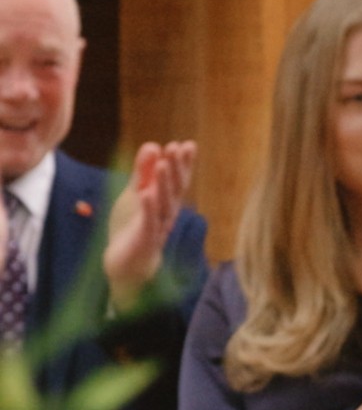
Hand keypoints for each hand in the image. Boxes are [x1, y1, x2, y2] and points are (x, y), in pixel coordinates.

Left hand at [101, 140, 195, 301]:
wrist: (127, 265)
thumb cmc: (133, 227)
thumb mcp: (135, 195)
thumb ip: (143, 172)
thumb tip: (153, 144)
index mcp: (166, 202)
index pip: (178, 179)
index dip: (183, 163)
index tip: (186, 144)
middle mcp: (167, 213)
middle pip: (175, 189)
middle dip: (177, 168)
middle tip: (178, 148)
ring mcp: (158, 227)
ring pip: (164, 203)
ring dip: (164, 183)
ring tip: (163, 164)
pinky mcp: (145, 240)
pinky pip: (149, 222)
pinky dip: (149, 208)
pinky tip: (147, 193)